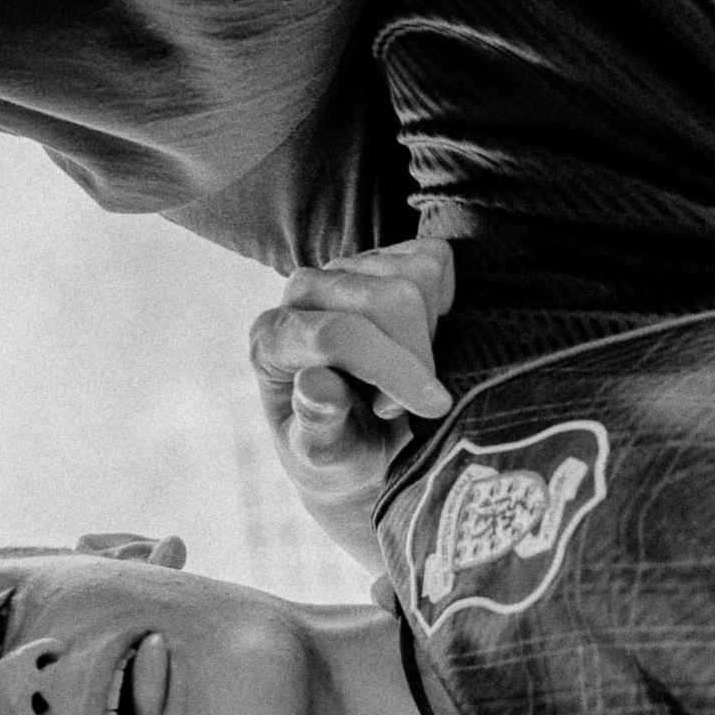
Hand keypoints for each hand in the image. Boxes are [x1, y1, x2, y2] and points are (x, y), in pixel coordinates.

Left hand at [249, 238, 456, 570]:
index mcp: (272, 339)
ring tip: (409, 373)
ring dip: (430, 332)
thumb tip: (315, 385)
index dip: (392, 369)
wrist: (360, 438)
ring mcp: (343, 268)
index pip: (337, 335)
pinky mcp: (383, 257)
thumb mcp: (325, 457)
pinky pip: (435, 258)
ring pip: (415, 274)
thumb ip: (317, 426)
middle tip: (411, 404)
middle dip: (416, 356)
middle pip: (386, 298)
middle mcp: (300, 293)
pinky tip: (421, 339)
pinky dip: (443, 302)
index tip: (432, 406)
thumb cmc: (338, 450)